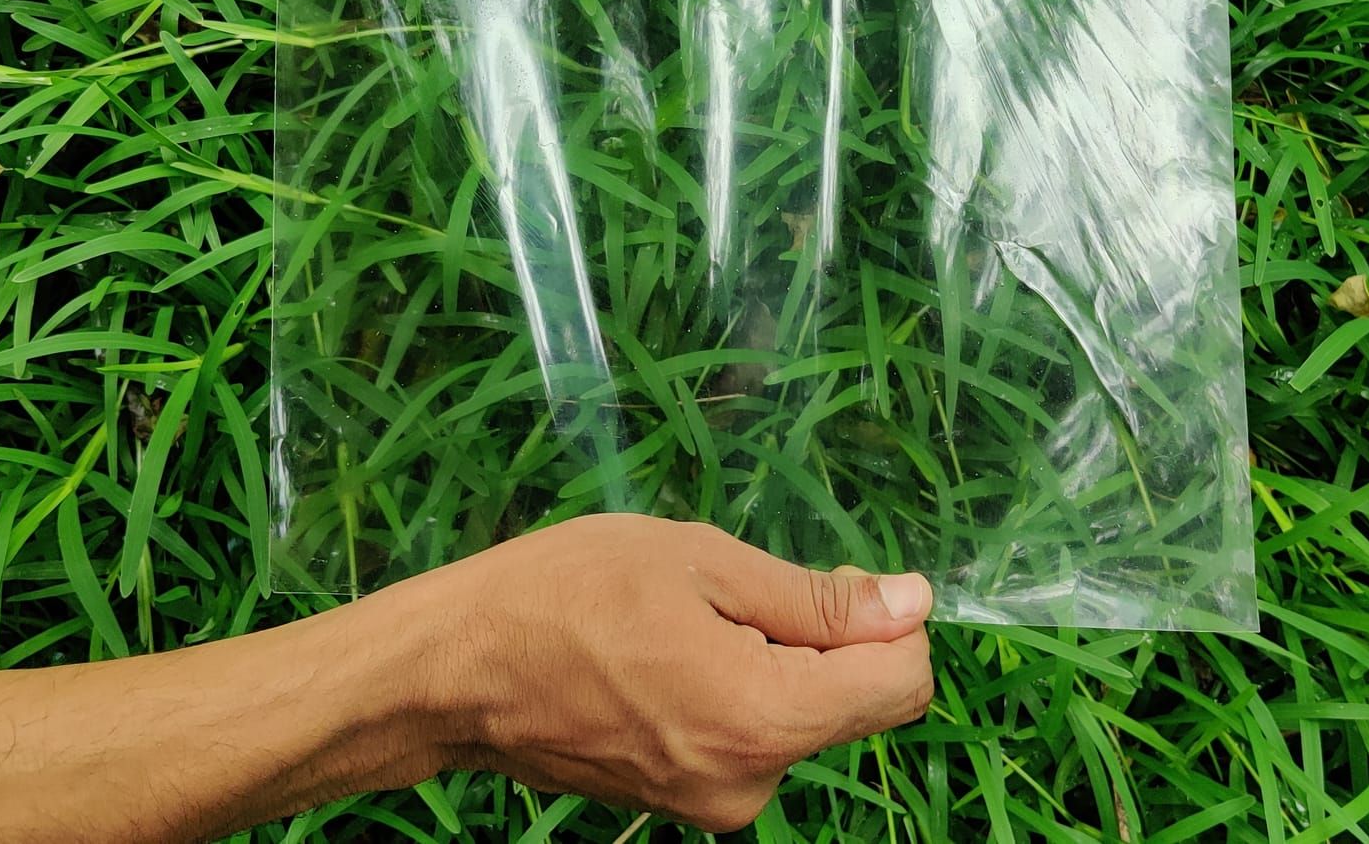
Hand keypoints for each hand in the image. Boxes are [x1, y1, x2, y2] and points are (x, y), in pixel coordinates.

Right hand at [397, 514, 933, 832]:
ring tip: (681, 621)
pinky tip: (665, 656)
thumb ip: (816, 598)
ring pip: (797, 719)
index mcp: (763, 720)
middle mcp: (750, 785)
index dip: (892, 623)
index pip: (901, 686)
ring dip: (771, 664)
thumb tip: (914, 605)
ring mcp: (712, 805)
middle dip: (825, 642)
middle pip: (851, 705)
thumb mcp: (700, 562)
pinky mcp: (682, 804)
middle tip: (733, 590)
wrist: (455, 670)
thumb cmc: (569, 592)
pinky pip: (748, 740)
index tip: (836, 581)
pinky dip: (734, 693)